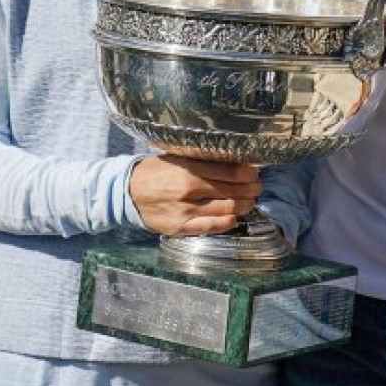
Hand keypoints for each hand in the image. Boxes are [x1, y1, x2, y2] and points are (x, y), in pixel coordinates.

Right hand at [129, 155, 261, 236]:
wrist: (128, 191)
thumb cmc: (155, 170)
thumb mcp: (177, 157)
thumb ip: (202, 160)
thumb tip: (233, 160)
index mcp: (188, 168)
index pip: (229, 171)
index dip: (248, 173)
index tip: (255, 172)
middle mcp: (188, 190)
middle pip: (232, 191)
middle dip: (250, 189)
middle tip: (257, 187)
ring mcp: (184, 211)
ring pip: (226, 210)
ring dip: (244, 206)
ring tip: (250, 201)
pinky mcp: (180, 228)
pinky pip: (211, 227)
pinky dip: (228, 222)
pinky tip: (234, 217)